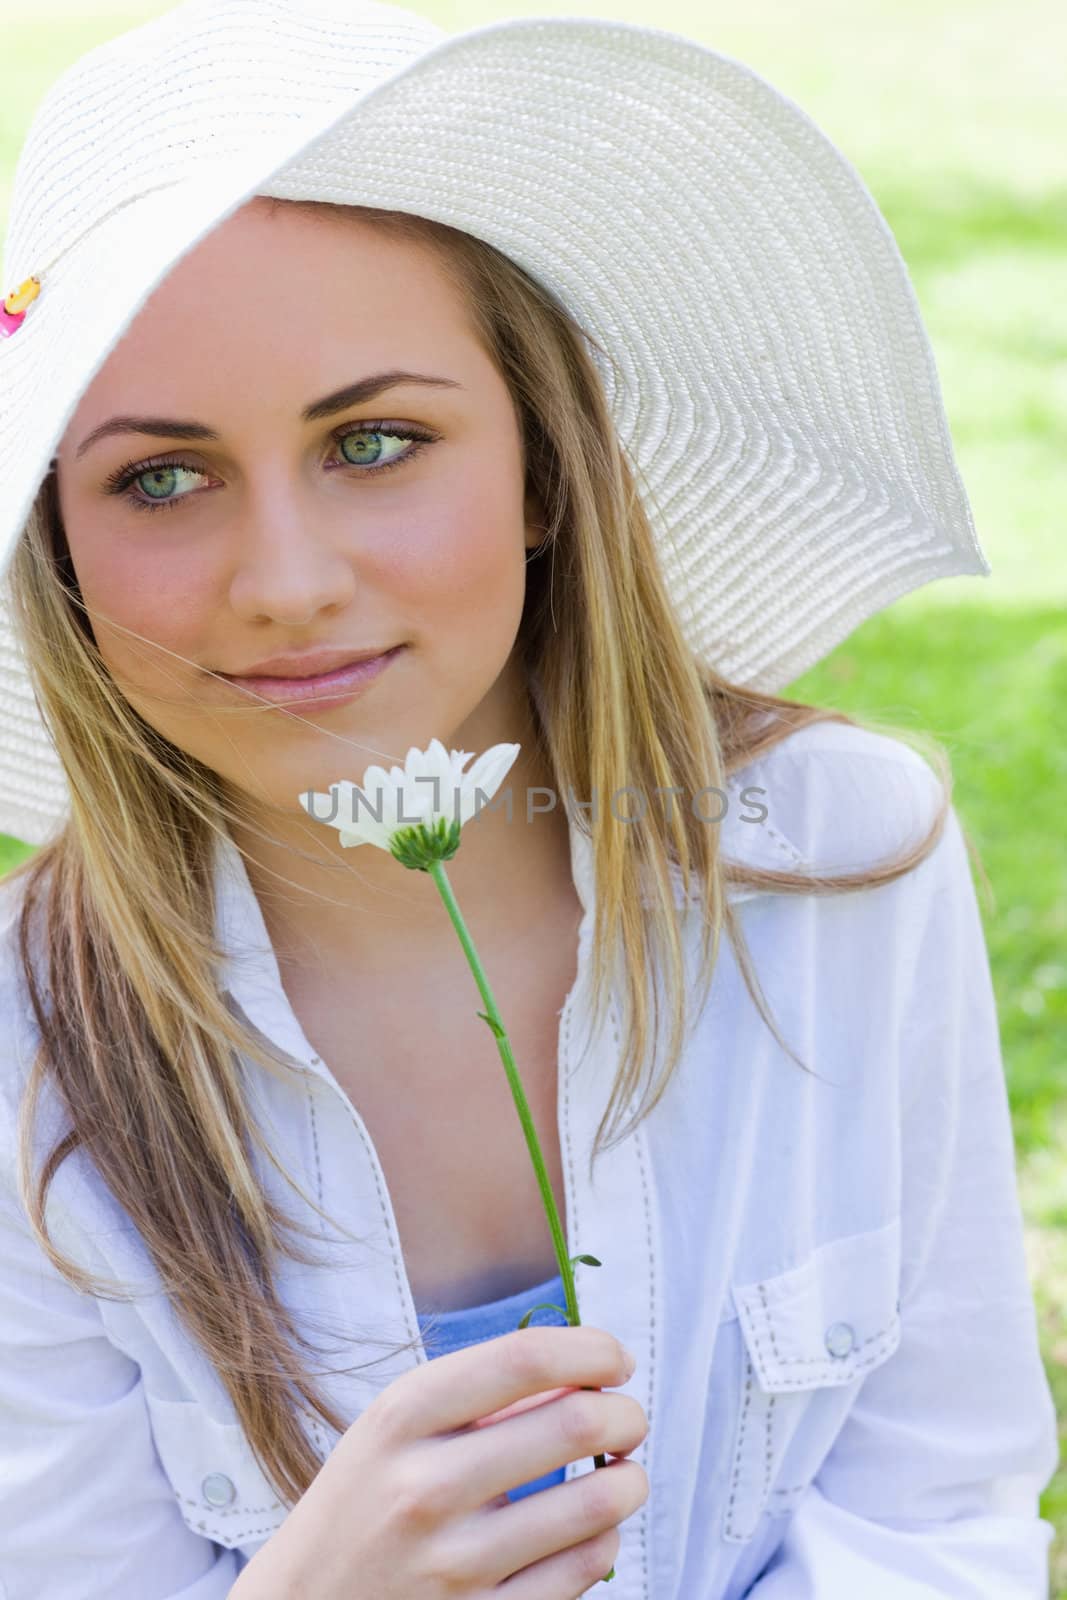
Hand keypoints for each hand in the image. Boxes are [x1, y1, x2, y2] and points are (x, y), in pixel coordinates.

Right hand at [232, 1323, 647, 1597]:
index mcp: (401, 1418)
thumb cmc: (366, 1501)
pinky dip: (603, 1541)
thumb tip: (587, 1375)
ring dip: (629, 1481)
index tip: (616, 1361)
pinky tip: (589, 1529)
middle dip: (626, 1416)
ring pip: (595, 1505)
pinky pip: (582, 1571)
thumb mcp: (396, 1429)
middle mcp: (424, 1488)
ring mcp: (452, 1566)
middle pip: (574, 1424)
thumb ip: (480, 1394)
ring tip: (623, 1474)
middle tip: (630, 1419)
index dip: (591, 1350)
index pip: (523, 1359)